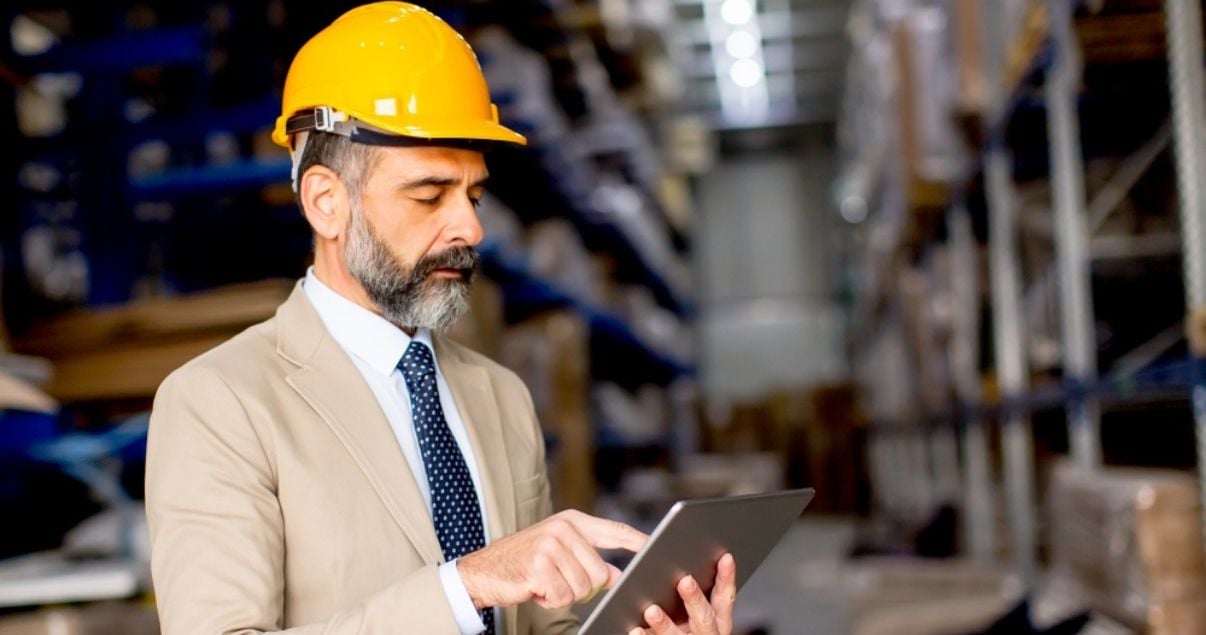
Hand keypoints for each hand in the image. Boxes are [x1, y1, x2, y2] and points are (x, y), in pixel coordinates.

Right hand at [457, 509, 647, 609]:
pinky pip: (564, 597)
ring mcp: (550, 546)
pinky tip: (536, 588)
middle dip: (582, 586)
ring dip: (564, 594)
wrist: (483, 571)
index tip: (655, 546)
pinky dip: (551, 601)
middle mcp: (563, 529)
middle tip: (558, 580)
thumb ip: (589, 559)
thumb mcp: (559, 553)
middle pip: (600, 572)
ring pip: (583, 587)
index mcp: (572, 522)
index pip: (614, 530)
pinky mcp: (539, 566)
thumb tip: (616, 575)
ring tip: (544, 582)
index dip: (637, 540)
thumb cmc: (524, 562)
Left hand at [628, 553, 736, 634]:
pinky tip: (635, 629)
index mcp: (716, 621)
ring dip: (665, 624)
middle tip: (685, 581)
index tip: (725, 558)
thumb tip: (675, 562)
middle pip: (704, 618)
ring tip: (652, 610)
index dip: (726, 578)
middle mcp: (706, 634)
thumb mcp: (695, 612)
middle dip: (695, 600)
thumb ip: (691, 592)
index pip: (724, 598)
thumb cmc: (684, 624)